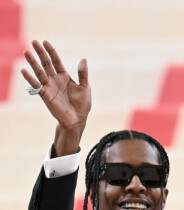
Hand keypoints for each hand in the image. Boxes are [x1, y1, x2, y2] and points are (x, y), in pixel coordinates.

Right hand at [22, 40, 90, 155]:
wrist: (77, 120)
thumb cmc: (82, 105)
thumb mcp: (85, 87)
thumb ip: (83, 74)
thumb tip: (83, 59)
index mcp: (64, 77)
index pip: (56, 61)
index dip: (51, 52)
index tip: (45, 42)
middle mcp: (55, 80)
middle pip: (46, 64)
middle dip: (40, 53)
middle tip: (34, 42)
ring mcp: (49, 87)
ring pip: (39, 72)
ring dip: (33, 63)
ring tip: (27, 53)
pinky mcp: (45, 95)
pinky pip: (36, 86)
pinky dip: (30, 79)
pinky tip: (24, 71)